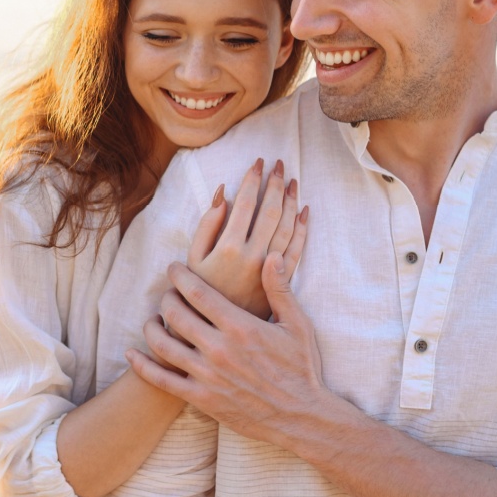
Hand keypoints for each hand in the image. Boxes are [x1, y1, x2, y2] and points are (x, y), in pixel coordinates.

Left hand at [131, 254, 336, 450]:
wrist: (301, 417)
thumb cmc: (302, 368)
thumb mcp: (297, 325)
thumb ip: (280, 289)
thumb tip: (271, 256)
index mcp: (241, 326)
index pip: (197, 292)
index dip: (180, 276)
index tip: (173, 268)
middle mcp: (220, 349)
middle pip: (175, 314)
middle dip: (166, 298)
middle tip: (167, 293)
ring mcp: (208, 375)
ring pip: (163, 344)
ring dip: (151, 327)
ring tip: (153, 319)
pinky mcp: (201, 399)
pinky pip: (161, 380)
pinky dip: (142, 365)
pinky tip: (132, 354)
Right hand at [186, 158, 309, 318]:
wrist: (215, 334)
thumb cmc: (197, 294)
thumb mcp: (192, 259)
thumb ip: (206, 226)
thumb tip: (222, 194)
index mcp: (229, 247)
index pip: (246, 203)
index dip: (253, 180)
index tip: (257, 162)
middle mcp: (253, 257)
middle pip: (271, 211)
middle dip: (275, 183)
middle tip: (279, 164)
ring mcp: (270, 271)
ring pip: (287, 227)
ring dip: (291, 201)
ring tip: (292, 181)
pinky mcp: (280, 283)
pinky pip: (296, 251)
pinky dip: (302, 229)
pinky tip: (304, 212)